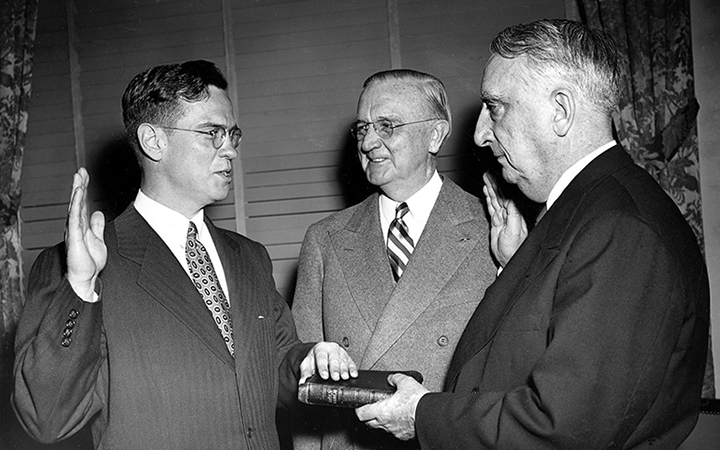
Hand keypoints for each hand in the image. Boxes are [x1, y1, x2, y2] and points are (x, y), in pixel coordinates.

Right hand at [65, 168, 106, 301]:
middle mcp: (75, 225)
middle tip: (81, 170)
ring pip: (74, 207)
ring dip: (77, 192)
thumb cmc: (90, 262)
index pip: (83, 203)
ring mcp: (73, 230)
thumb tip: (98, 213)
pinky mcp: (74, 236)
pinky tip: (77, 195)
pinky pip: (75, 217)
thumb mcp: (98, 239)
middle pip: (77, 201)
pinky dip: (76, 205)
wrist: (85, 277)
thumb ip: (97, 226)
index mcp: (81, 225)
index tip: (85, 175)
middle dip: (79, 185)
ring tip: (79, 178)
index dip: (84, 188)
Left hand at [299, 342, 357, 383]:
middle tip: (336, 377)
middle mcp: (331, 349)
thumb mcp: (306, 364)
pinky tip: (353, 374)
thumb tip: (302, 382)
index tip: (324, 375)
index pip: (321, 358)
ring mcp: (340, 352)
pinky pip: (351, 362)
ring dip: (345, 370)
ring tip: (345, 377)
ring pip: (343, 361)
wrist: (319, 353)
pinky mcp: (347, 357)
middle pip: (334, 359)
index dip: (323, 367)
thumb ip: (304, 372)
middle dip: (335, 369)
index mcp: (320, 349)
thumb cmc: (314, 359)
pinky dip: (353, 369)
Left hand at [355, 373, 428, 440]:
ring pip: (383, 428)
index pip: (361, 414)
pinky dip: (396, 425)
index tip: (360, 406)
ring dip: (383, 421)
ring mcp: (395, 431)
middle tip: (372, 409)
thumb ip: (396, 378)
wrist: (431, 415)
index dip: (359, 409)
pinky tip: (401, 418)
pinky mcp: (404, 436)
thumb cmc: (418, 401)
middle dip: (369, 416)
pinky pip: (395, 431)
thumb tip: (392, 378)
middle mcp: (386, 424)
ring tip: (389, 412)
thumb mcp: (405, 382)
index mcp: (382, 411)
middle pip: (369, 423)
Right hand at [483, 172, 526, 267]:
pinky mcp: (496, 222)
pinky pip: (492, 206)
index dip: (500, 185)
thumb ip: (513, 215)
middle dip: (494, 183)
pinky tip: (487, 191)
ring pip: (495, 199)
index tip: (495, 176)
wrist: (508, 260)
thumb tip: (511, 200)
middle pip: (500, 195)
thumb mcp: (514, 231)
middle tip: (488, 173)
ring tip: (486, 178)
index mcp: (515, 214)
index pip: (506, 196)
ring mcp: (502, 217)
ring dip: (490, 188)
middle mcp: (509, 214)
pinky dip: (488, 198)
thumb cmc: (514, 249)